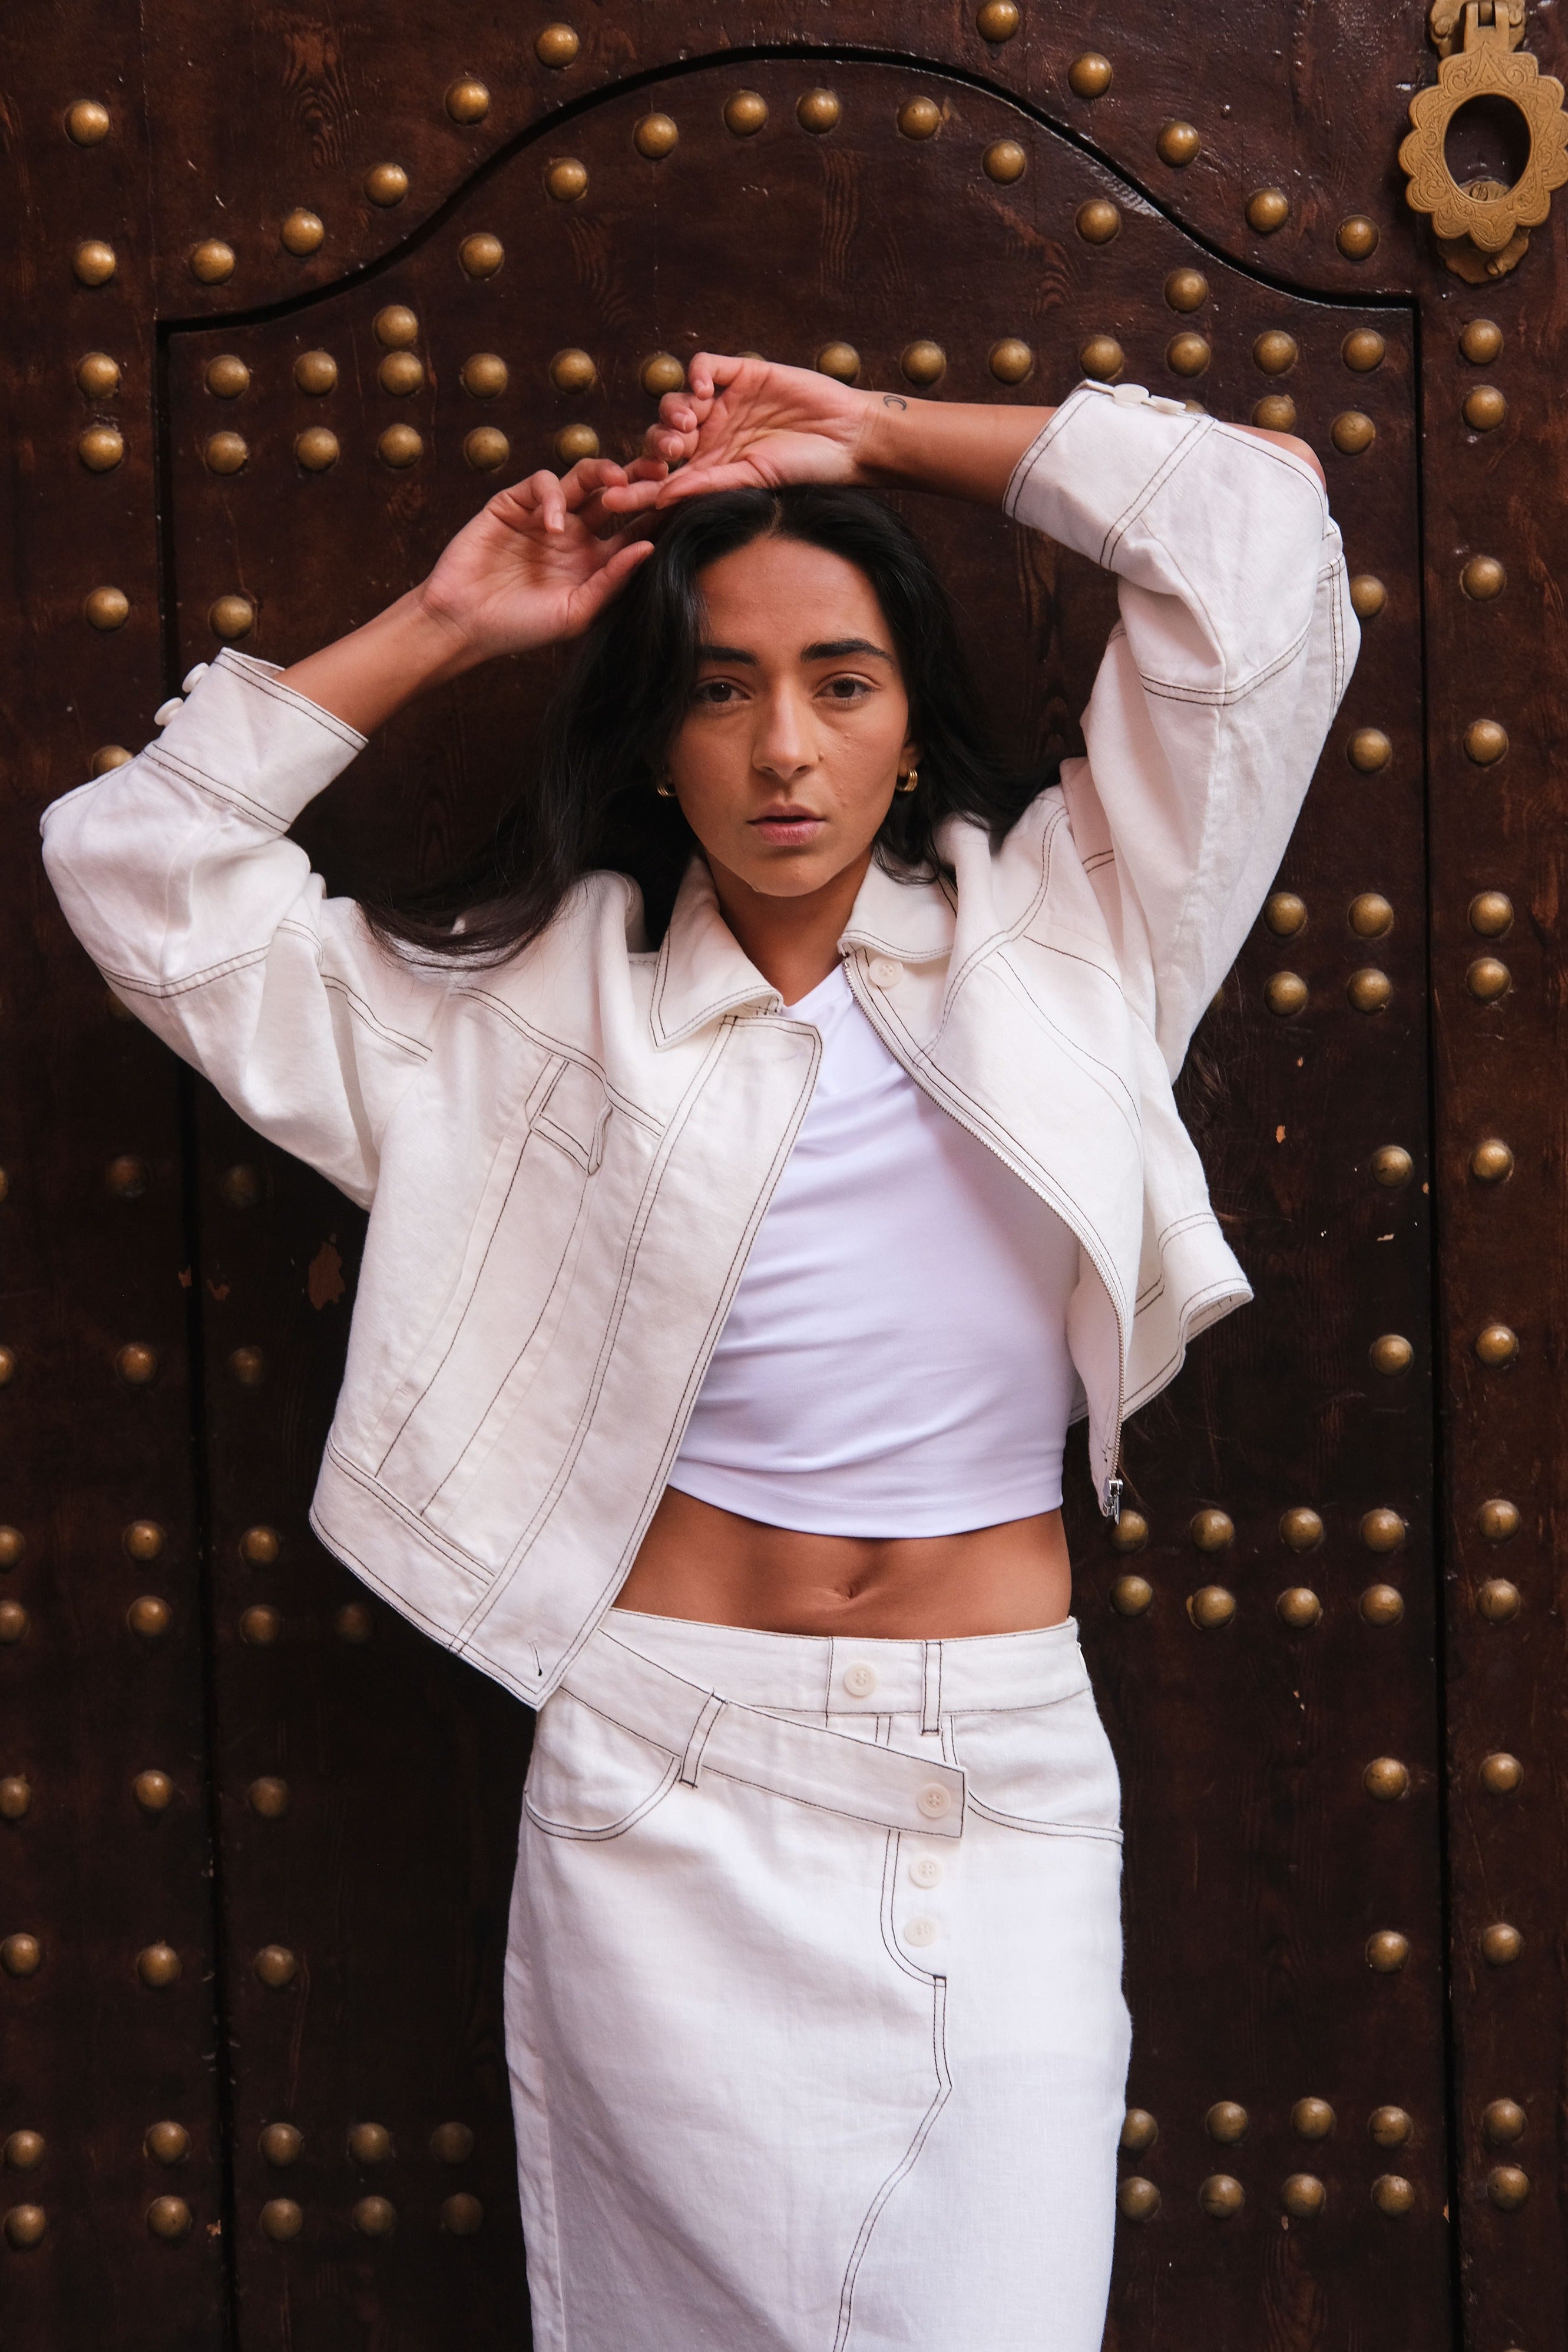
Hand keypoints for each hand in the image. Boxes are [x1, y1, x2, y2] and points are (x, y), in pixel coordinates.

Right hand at [417, 456, 665, 660]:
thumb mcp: (576, 612)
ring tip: (617, 483)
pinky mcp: (515, 503)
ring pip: (583, 477)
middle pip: (615, 494)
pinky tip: (554, 526)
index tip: (680, 504)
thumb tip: (650, 547)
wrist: (463, 623)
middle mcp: (576, 533)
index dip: (655, 514)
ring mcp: (546, 515)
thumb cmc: (520, 628)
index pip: (634, 528)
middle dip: (637, 480)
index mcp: (596, 560)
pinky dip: (553, 497)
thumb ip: (612, 580)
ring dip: (604, 473)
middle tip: (659, 472)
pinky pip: (543, 483)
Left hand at [601, 354, 876, 509]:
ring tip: (691, 425)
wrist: (847, 438)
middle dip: (658, 446)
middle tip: (672, 453)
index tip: (611, 498)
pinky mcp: (740, 373)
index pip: (663, 479)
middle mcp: (711, 438)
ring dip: (674, 412)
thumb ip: (706, 485)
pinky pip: (703, 366)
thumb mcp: (751, 481)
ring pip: (676, 400)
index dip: (636, 487)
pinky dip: (696, 374)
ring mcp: (723, 404)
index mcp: (709, 470)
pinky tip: (704, 389)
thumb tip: (661, 498)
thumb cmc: (806, 470)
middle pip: (662, 437)